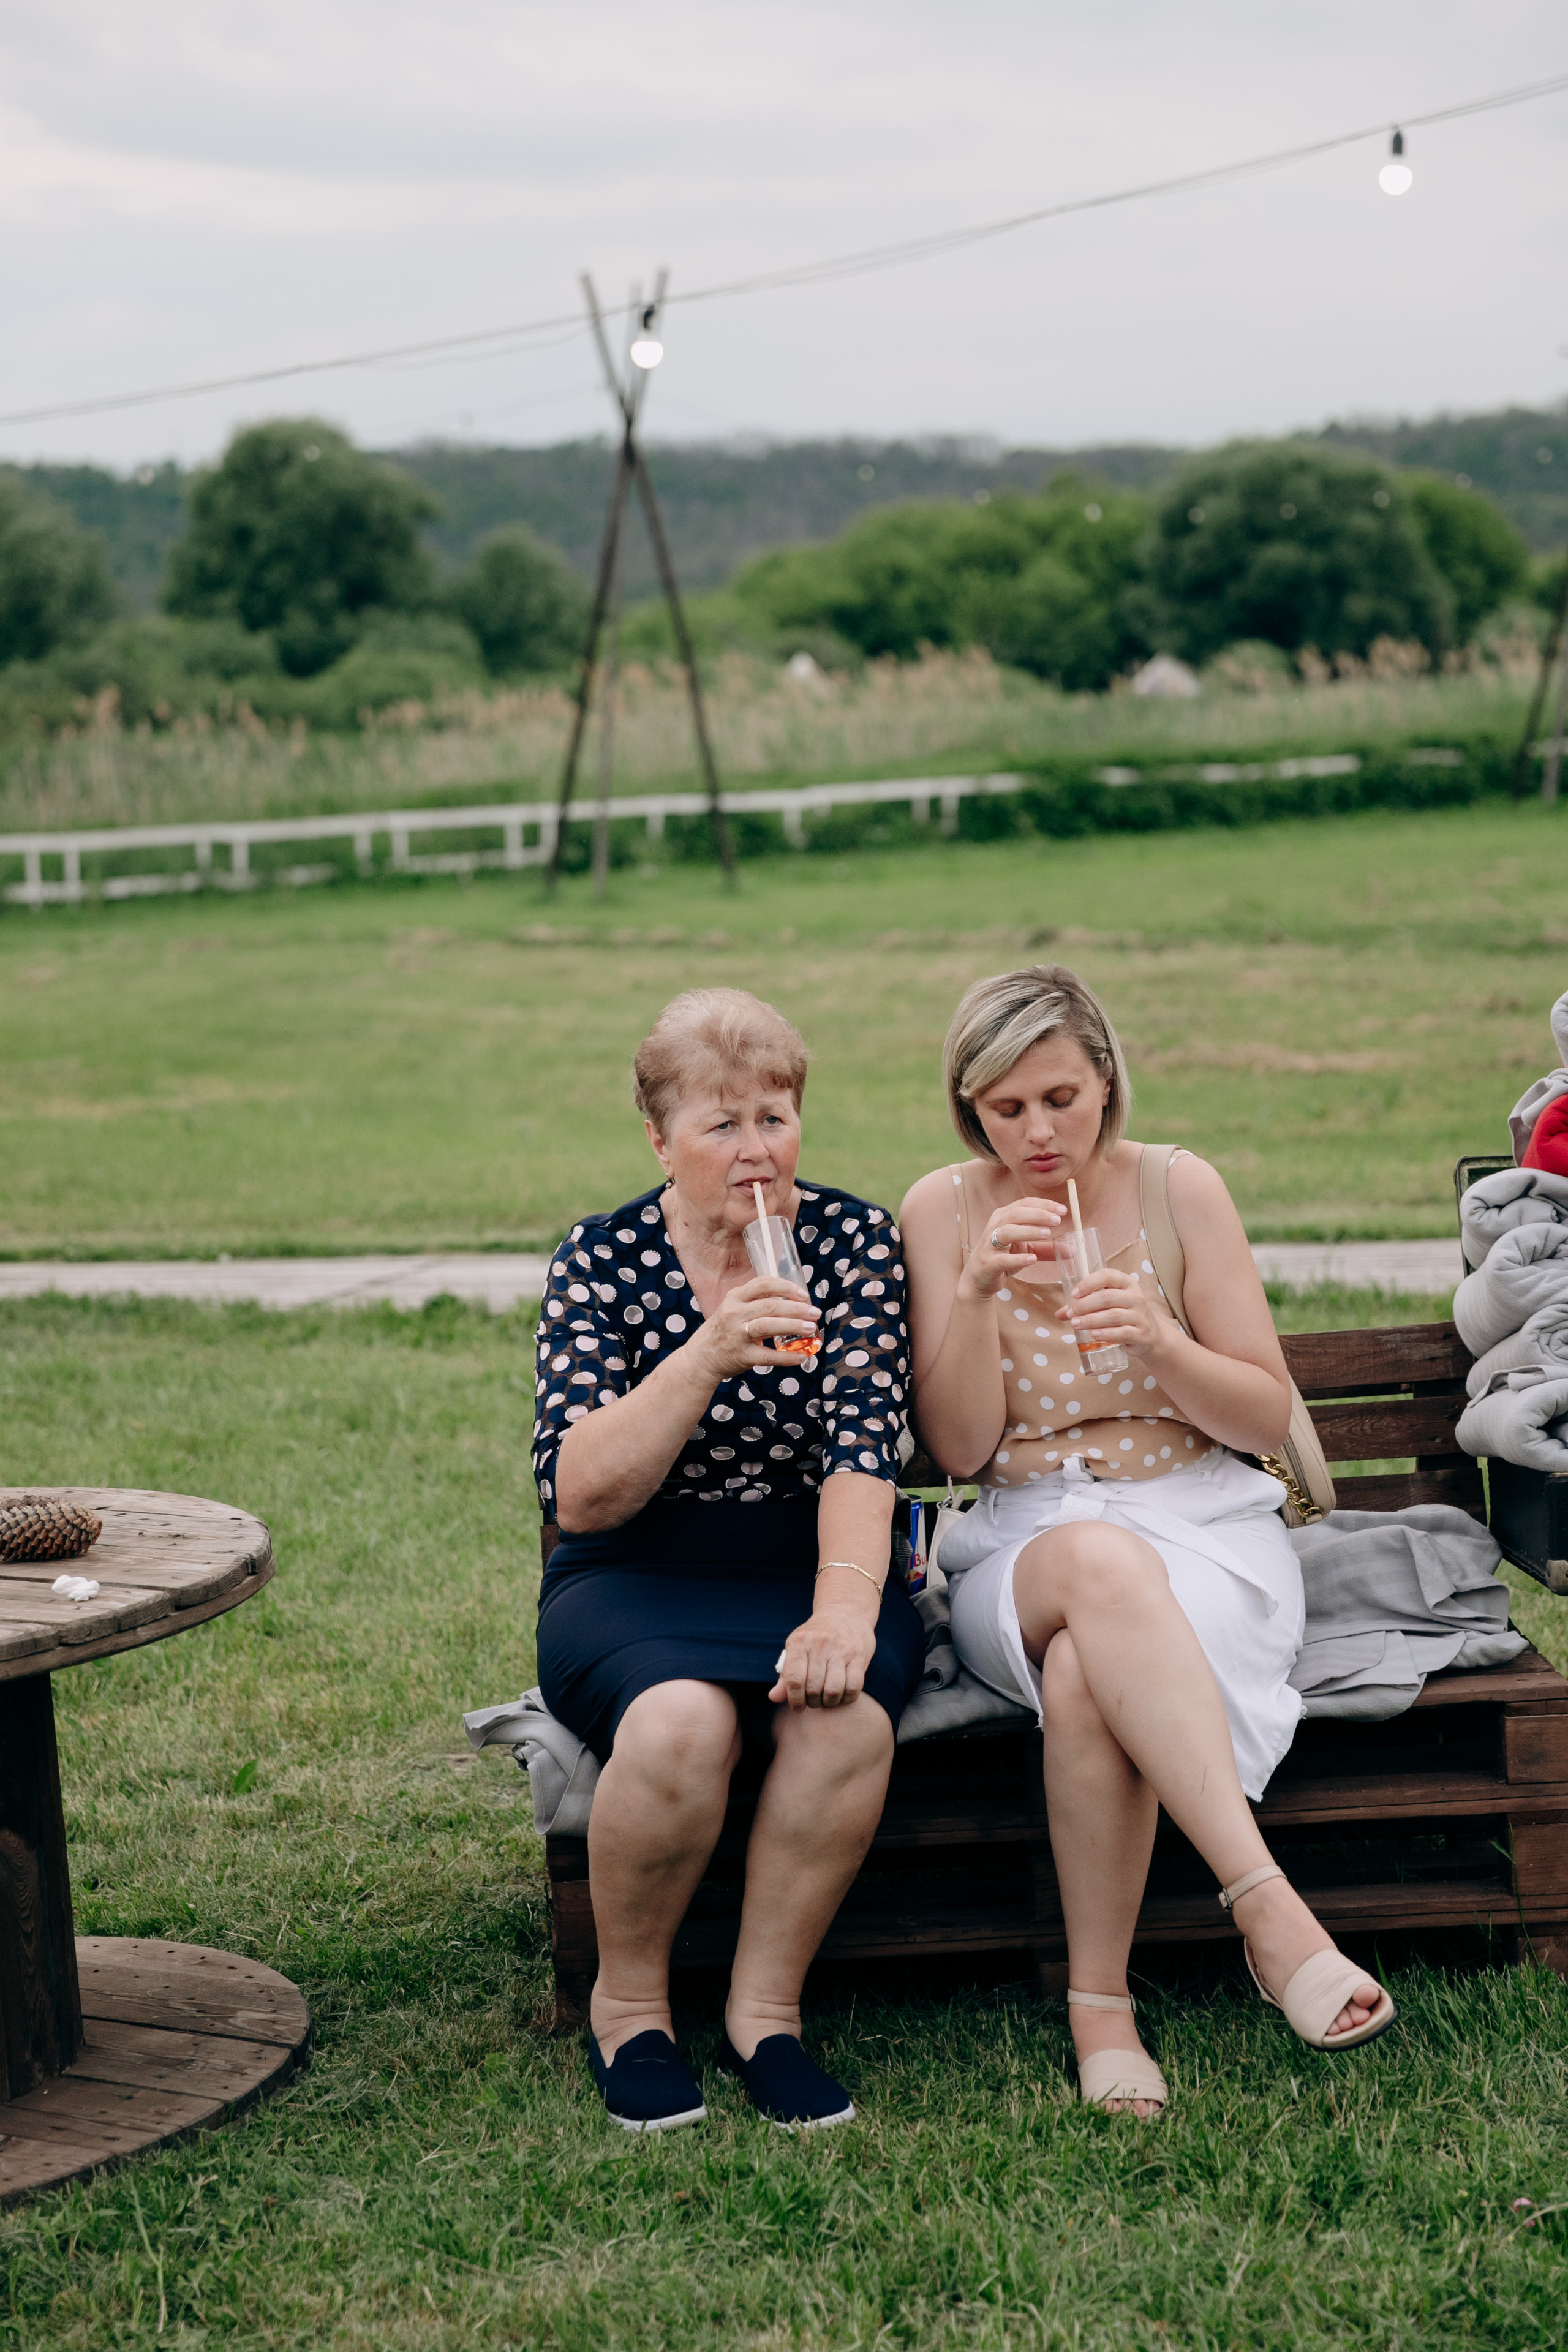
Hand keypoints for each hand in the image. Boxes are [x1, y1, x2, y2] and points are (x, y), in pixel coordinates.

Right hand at [696, 1273, 821, 1379]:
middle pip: (769, 1306)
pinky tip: (801, 1356)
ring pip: (767, 1326)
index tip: (804, 1294)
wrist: (700, 1358)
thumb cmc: (723, 1331)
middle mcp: (734, 1313)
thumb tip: (793, 1301)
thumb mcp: (733, 1309)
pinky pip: (767, 1356)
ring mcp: (737, 1335)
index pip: (762, 1284)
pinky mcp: (741, 1355)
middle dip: (796, 1308)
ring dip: (793, 1326)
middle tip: (815, 1312)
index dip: (786, 1287)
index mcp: (734, 1298)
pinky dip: (786, 1357)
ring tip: (811, 1329)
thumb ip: (757, 1302)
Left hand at [769, 1602, 877, 1710]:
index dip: (794, 1700)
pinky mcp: (859, 1655)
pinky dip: (847, 1698)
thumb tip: (773, 1697)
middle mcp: (820, 1644)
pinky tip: (842, 1695)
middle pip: (813, 1688)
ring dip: (829, 1702)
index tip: (797, 1708)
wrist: (845, 1611)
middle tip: (814, 1701)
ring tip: (827, 1699)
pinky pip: (853, 1687)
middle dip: (812, 1702)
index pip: (793, 1679)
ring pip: (833, 1690)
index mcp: (799, 1642)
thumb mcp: (797, 1648)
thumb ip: (786, 1675)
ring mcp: (841, 1649)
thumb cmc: (816, 1637)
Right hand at [957, 1195, 1067, 1302]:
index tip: (1063, 1210)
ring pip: (1006, 1232)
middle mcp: (995, 1226)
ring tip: (1047, 1234)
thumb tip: (1074, 1250)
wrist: (979, 1279)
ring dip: (1028, 1231)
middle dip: (1038, 1215)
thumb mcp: (1027, 1250)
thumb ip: (1048, 1249)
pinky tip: (1032, 1259)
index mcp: (1004, 1217)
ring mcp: (989, 1245)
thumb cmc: (1004, 1257)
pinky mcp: (987, 1263)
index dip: (1043, 1205)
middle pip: (1015, 1214)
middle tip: (1058, 1220)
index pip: (1024, 1204)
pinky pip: (1002, 1259)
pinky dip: (1017, 1258)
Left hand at [1060, 1265, 1164, 1358]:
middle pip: (1107, 1297)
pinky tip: (1094, 1335)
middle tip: (1071, 1313)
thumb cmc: (1123, 1315)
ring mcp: (1140, 1315)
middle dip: (1085, 1305)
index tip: (1074, 1294)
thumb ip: (1084, 1306)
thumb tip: (1059, 1313)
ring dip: (1091, 1320)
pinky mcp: (1142, 1333)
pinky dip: (1107, 1334)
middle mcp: (1136, 1296)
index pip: (1107, 1276)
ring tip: (1076, 1324)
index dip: (1088, 1283)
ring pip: (1113, 1315)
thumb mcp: (1107, 1306)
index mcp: (1126, 1283)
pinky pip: (1123, 1332)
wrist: (1149, 1336)